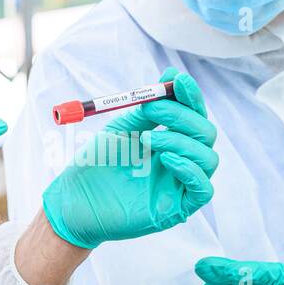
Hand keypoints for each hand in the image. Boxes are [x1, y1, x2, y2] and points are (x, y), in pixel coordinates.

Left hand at [42, 69, 217, 248]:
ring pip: (208, 158)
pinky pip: (203, 189)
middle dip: (182, 116)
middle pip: (206, 134)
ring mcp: (181, 185)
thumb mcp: (123, 128)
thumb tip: (170, 76)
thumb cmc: (97, 164)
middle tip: (153, 110)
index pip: (195, 115)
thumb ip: (149, 108)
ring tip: (147, 139)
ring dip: (181, 141)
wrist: (75, 199)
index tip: (178, 80)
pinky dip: (190, 169)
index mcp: (170, 140)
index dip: (191, 97)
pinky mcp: (178, 208)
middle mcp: (181, 161)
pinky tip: (166, 159)